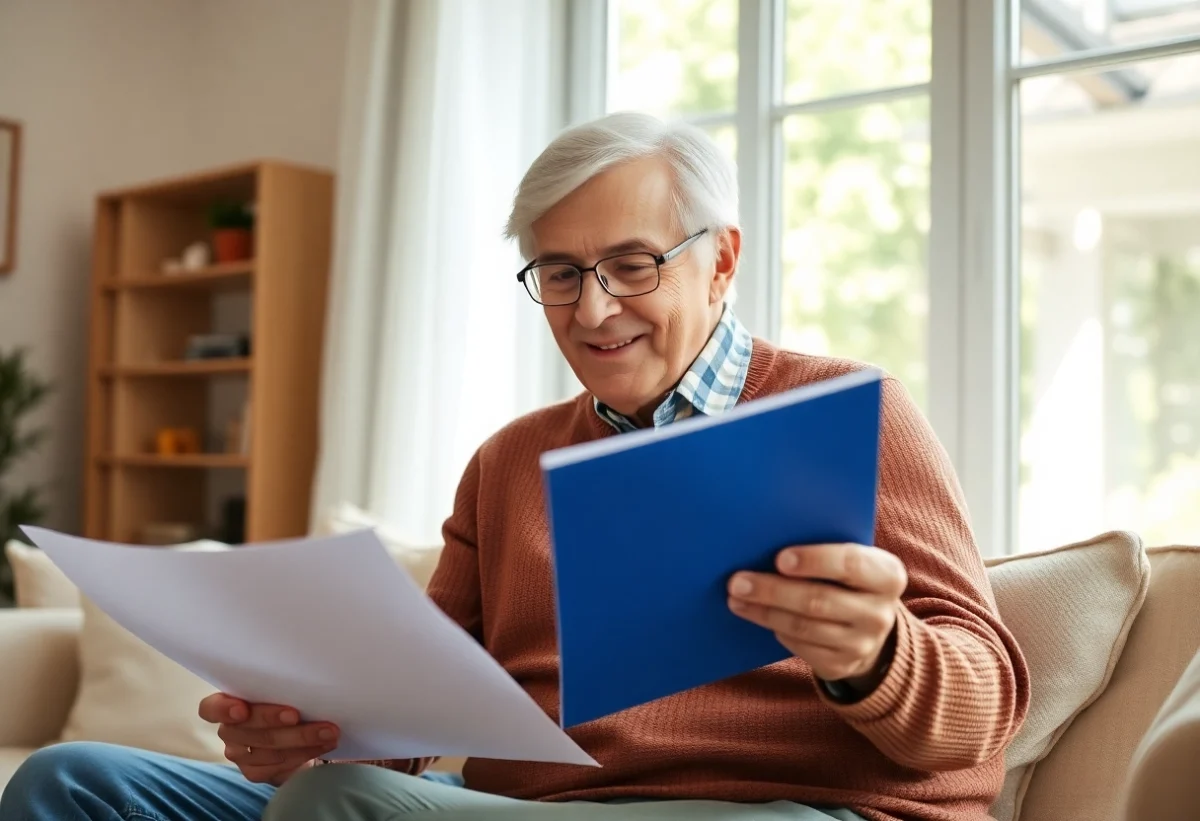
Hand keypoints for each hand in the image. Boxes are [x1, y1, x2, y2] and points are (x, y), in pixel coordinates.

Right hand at [198, 693, 339, 784]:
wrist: (297, 732)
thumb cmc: (287, 700)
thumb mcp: (282, 688)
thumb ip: (280, 684)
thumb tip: (306, 672)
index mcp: (227, 703)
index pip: (211, 708)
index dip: (223, 710)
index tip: (242, 710)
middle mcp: (229, 730)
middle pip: (247, 729)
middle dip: (276, 721)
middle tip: (300, 715)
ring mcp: (240, 754)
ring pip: (268, 749)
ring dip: (302, 739)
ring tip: (329, 731)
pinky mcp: (255, 772)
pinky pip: (278, 766)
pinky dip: (304, 754)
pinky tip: (323, 746)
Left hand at [727, 543, 906, 690]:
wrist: (868, 626)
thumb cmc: (848, 578)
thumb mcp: (850, 559)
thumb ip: (824, 547)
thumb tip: (769, 537)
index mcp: (887, 575)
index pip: (851, 564)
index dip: (815, 560)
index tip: (779, 558)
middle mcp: (879, 613)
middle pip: (818, 600)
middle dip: (773, 590)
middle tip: (737, 581)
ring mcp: (862, 644)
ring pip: (803, 627)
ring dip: (764, 612)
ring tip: (736, 598)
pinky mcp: (841, 665)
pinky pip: (801, 647)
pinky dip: (775, 629)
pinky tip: (756, 615)